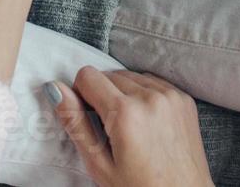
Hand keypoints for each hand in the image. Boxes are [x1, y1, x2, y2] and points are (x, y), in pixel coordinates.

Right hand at [51, 67, 212, 186]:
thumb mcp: (100, 164)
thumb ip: (76, 123)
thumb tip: (55, 90)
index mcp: (126, 113)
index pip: (88, 76)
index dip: (81, 95)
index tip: (88, 116)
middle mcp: (150, 97)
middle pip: (109, 74)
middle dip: (103, 96)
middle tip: (109, 130)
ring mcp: (171, 96)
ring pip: (131, 76)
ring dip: (124, 93)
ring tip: (129, 128)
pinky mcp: (184, 99)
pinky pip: (154, 82)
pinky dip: (144, 95)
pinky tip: (145, 122)